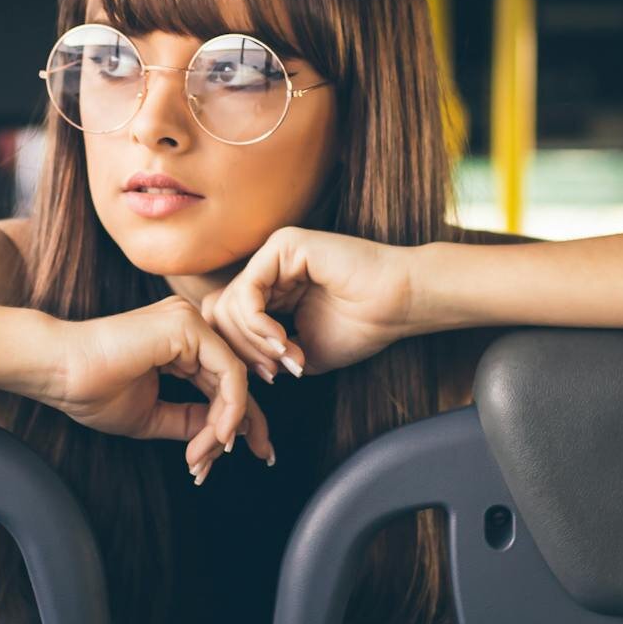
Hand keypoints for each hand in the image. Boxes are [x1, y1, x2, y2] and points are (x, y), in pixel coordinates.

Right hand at [40, 296, 275, 481]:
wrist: (59, 372)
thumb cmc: (91, 390)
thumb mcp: (152, 414)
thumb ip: (190, 420)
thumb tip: (225, 433)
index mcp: (179, 342)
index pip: (221, 380)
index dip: (235, 420)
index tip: (243, 453)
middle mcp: (188, 327)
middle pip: (236, 378)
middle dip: (248, 423)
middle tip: (261, 453)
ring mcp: (189, 322)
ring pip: (235, 378)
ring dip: (229, 423)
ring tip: (207, 454)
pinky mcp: (187, 327)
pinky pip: (228, 372)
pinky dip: (228, 407)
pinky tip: (215, 434)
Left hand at [200, 226, 415, 382]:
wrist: (399, 304)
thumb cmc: (362, 326)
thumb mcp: (301, 350)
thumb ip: (266, 354)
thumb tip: (233, 366)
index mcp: (274, 288)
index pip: (230, 319)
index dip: (242, 353)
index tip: (271, 379)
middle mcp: (270, 266)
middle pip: (222, 311)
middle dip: (243, 350)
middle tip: (274, 373)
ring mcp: (275, 253)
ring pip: (231, 303)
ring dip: (255, 341)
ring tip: (287, 356)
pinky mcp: (284, 245)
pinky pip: (248, 290)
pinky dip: (258, 324)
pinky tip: (282, 340)